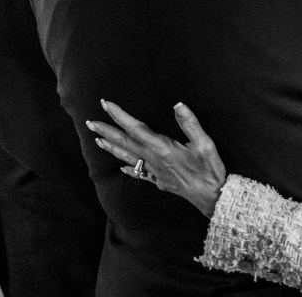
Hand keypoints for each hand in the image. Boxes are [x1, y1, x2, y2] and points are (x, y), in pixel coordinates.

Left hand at [88, 100, 227, 216]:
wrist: (211, 197)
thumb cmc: (209, 170)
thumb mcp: (205, 144)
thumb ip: (190, 124)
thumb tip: (178, 104)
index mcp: (162, 148)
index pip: (135, 128)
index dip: (119, 115)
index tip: (105, 104)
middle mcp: (153, 159)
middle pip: (125, 143)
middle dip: (106, 131)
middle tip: (90, 122)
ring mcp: (154, 171)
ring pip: (127, 158)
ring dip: (111, 148)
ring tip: (97, 140)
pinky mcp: (158, 181)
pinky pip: (138, 173)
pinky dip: (127, 169)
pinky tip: (121, 168)